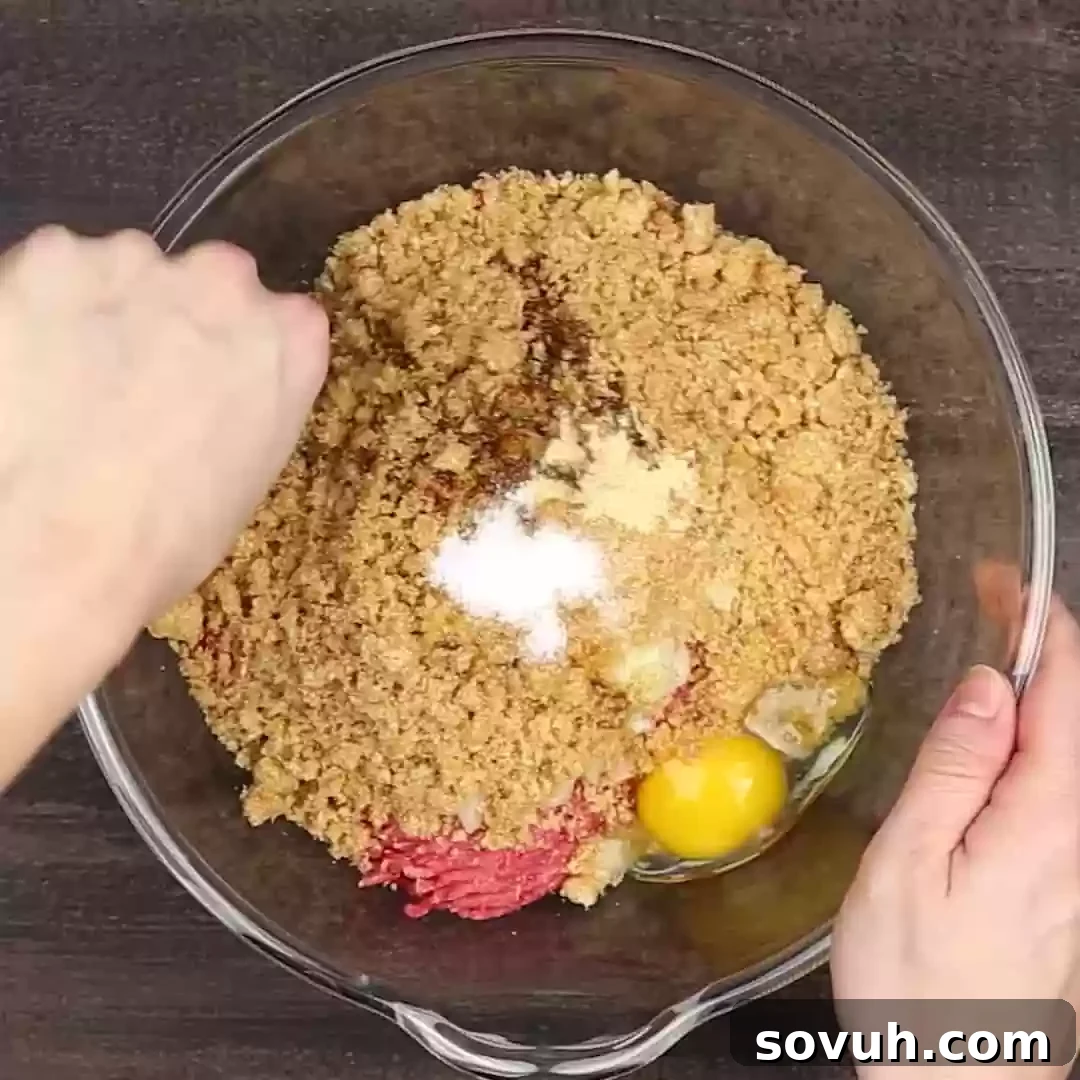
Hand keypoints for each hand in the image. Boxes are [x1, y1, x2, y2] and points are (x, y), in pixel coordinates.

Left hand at [0, 227, 327, 784]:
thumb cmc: (149, 554)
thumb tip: (234, 404)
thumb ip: (252, 428)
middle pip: (220, 283)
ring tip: (77, 390)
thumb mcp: (236, 498)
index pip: (293, 320)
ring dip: (115, 312)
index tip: (220, 385)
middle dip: (186, 325)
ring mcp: (141, 271)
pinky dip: (51, 306)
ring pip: (136, 270)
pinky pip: (64, 268)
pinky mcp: (55, 262)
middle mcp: (230, 295)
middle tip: (141, 391)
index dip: (249, 358)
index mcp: (289, 353)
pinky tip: (36, 372)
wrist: (42, 551)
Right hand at [832, 598, 1079, 1076]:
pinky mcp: (1057, 875)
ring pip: (1066, 745)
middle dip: (1042, 642)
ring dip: (1035, 684)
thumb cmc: (919, 982)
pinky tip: (995, 727)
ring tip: (991, 644)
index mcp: (1045, 818)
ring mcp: (1072, 857)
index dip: (1042, 624)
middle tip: (989, 597)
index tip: (1001, 581)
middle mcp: (1076, 832)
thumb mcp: (910, 862)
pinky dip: (1030, 731)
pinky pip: (1053, 781)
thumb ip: (955, 769)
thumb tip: (988, 686)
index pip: (1065, 694)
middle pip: (1075, 713)